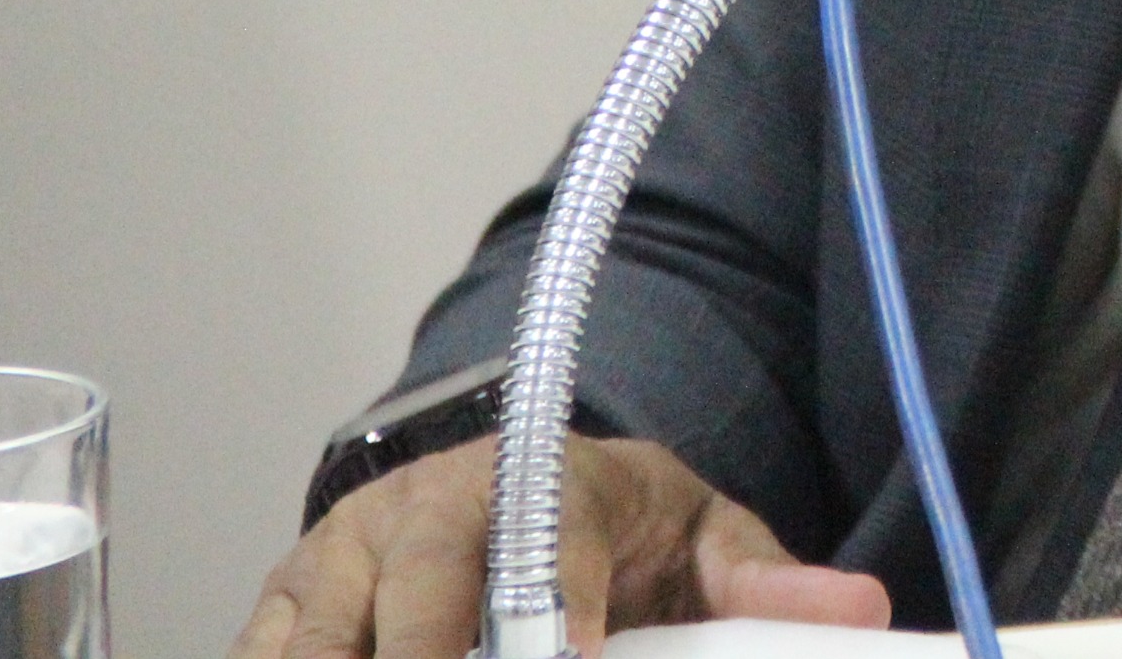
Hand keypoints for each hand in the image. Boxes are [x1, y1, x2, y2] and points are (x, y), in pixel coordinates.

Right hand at [229, 434, 886, 657]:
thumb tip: (862, 609)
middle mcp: (420, 512)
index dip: (546, 614)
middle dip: (431, 658)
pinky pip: (259, 656)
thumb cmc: (613, 528)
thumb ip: (763, 579)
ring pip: (314, 640)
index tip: (570, 657)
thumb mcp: (697, 535)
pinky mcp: (278, 606)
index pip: (539, 549)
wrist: (512, 481)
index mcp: (536, 484)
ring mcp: (336, 559)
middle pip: (412, 596)